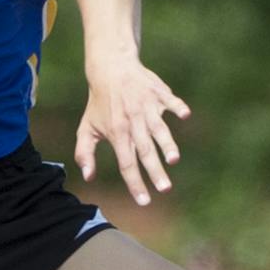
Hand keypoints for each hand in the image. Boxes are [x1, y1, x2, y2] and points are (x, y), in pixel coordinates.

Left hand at [74, 58, 189, 205]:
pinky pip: (170, 101)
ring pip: (158, 129)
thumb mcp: (86, 128)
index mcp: (116, 133)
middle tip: (165, 189)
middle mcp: (133, 122)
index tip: (144, 202)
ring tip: (173, 159)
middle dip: (154, 171)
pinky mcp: (159, 93)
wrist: (111, 68)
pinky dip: (177, 107)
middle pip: (144, 151)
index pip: (126, 163)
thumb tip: (88, 177)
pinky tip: (185, 115)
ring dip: (166, 143)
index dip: (134, 183)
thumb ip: (85, 153)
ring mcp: (147, 107)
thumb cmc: (99, 103)